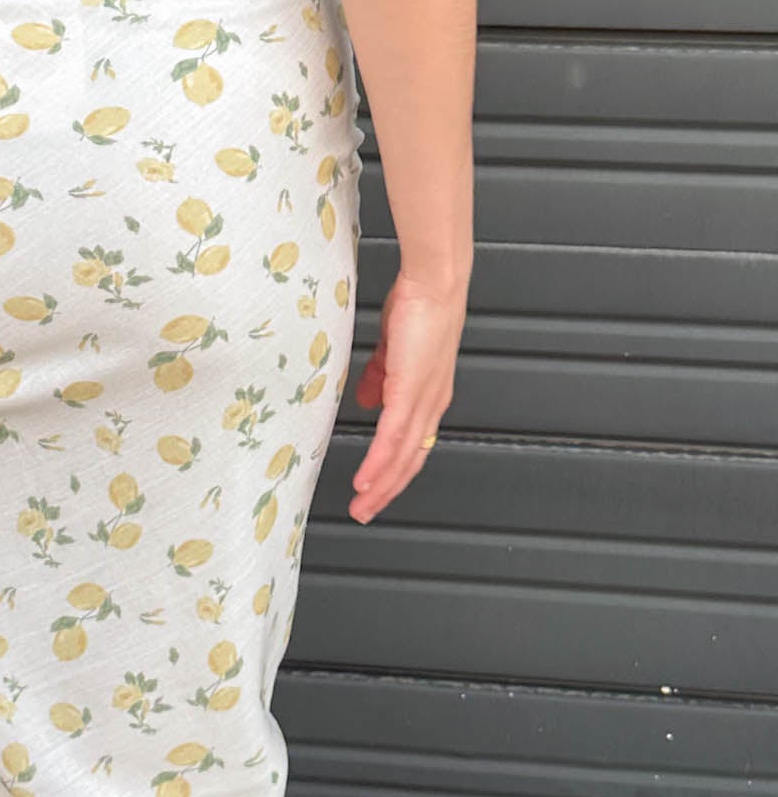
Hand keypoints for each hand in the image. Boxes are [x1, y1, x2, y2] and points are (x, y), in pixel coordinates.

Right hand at [349, 270, 466, 522]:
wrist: (435, 283)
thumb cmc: (418, 306)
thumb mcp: (394, 349)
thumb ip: (381, 376)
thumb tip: (368, 398)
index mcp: (428, 395)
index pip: (412, 444)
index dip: (394, 471)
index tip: (374, 490)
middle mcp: (431, 404)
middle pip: (409, 461)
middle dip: (386, 491)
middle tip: (364, 512)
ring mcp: (423, 400)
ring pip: (402, 457)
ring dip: (380, 486)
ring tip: (360, 506)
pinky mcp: (411, 391)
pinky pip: (393, 437)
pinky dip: (378, 463)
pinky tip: (365, 481)